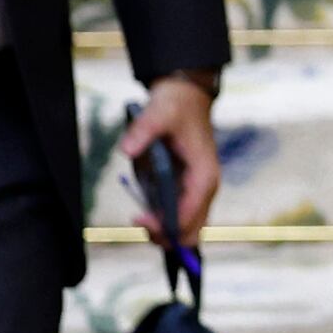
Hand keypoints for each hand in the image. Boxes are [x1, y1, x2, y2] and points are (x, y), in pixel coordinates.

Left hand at [128, 71, 219, 246]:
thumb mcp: (159, 113)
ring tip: (140, 218)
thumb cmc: (176, 106)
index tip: (140, 216)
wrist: (186, 97)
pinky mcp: (188, 189)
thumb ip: (143, 131)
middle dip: (165, 235)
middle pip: (191, 231)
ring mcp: (197, 191)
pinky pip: (180, 218)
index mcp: (204, 175)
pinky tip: (146, 212)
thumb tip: (127, 150)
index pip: (190, 216)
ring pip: (187, 229)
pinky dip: (163, 223)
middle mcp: (205, 188)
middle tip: (140, 220)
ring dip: (163, 232)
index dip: (166, 225)